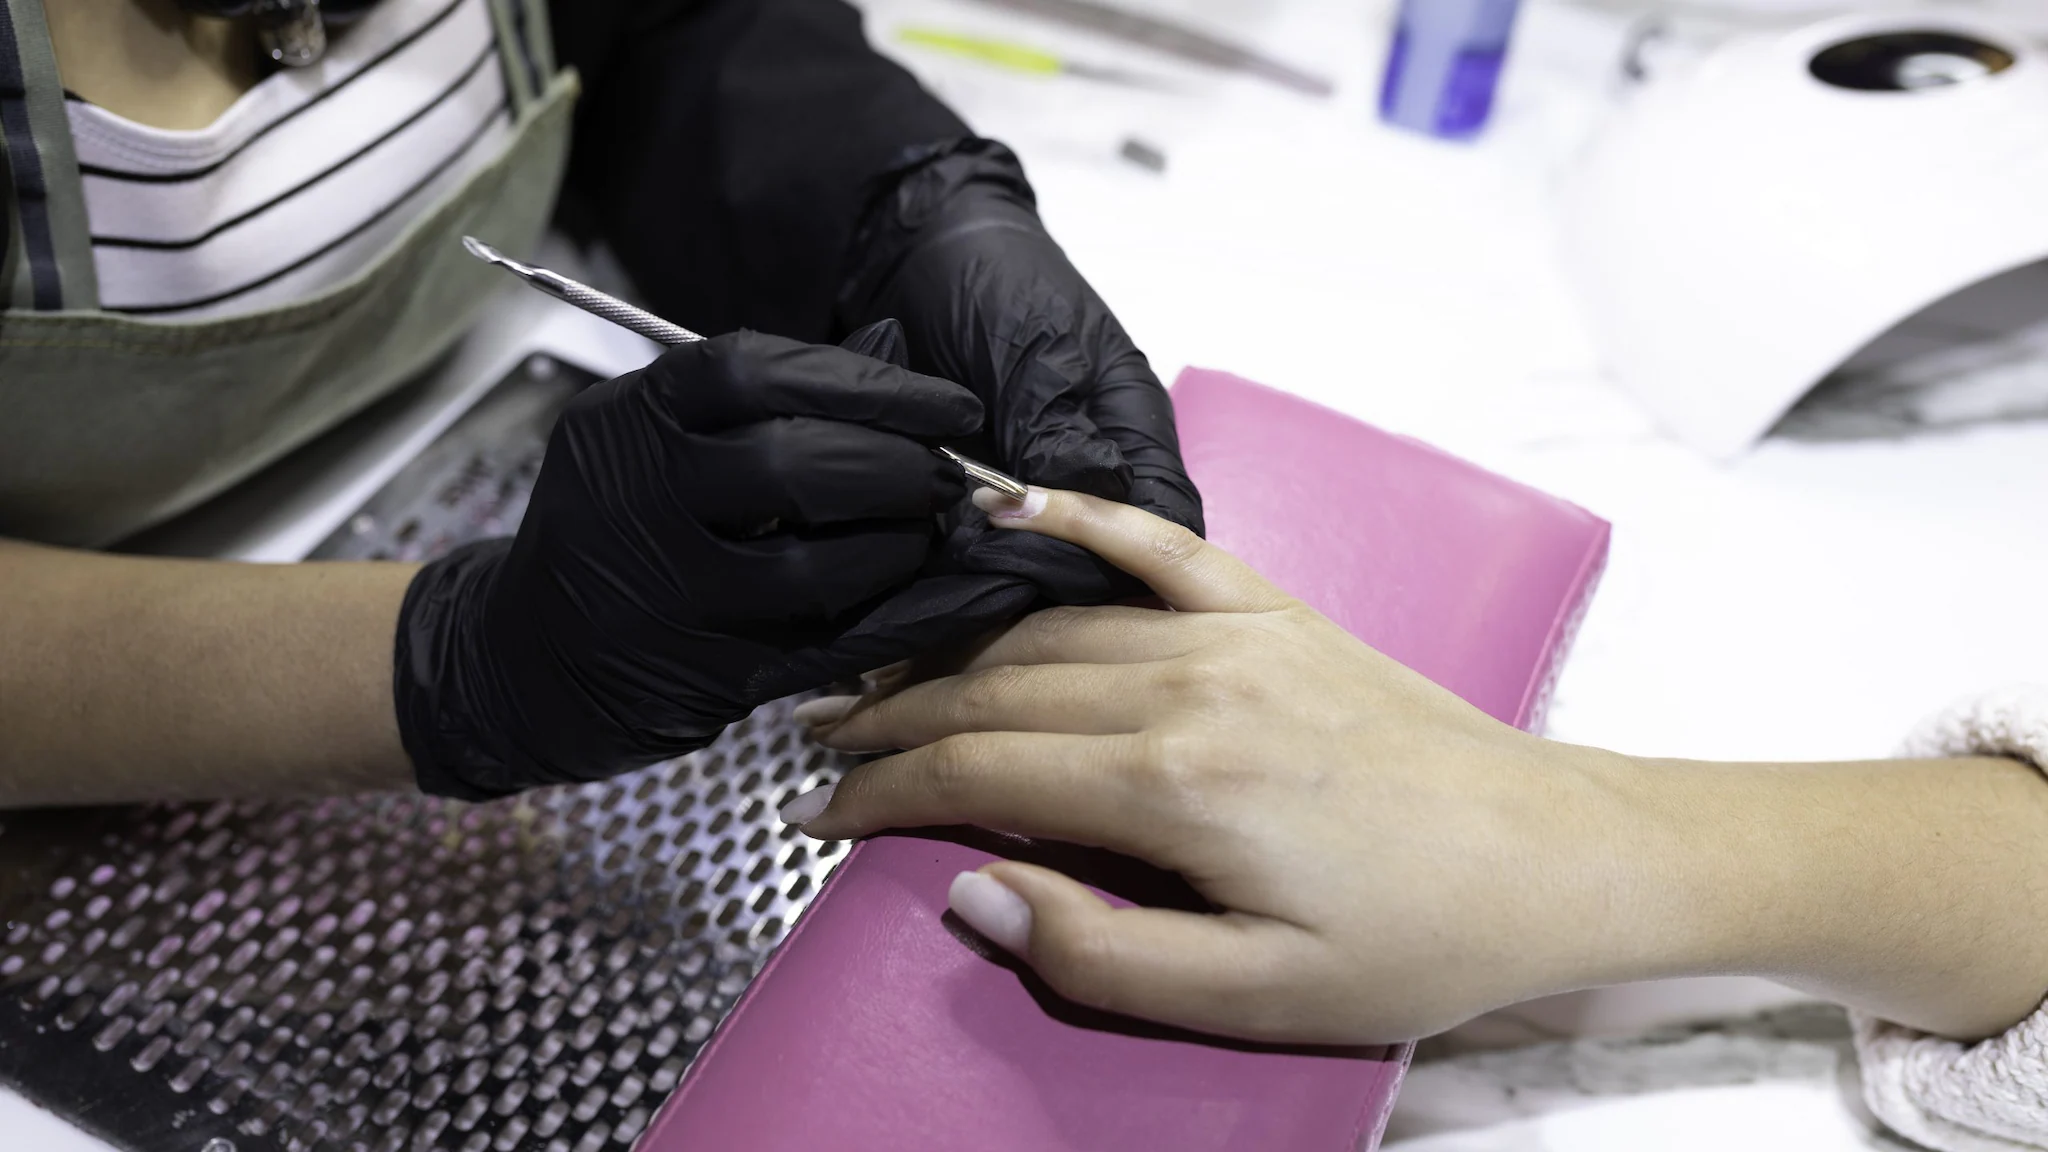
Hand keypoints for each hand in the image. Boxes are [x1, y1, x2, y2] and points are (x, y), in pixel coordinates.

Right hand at [393, 325, 997, 799]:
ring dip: (897, 548)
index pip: (754, 371)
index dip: (866, 382)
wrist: (524, 660)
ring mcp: (666, 598)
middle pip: (789, 466)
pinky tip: (956, 600)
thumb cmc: (619, 526)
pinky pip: (828, 646)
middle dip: (893, 466)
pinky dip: (905, 621)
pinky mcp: (703, 677)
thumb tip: (896, 350)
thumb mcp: (659, 436)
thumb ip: (767, 395)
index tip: (945, 404)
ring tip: (931, 533)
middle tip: (947, 474)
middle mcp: (637, 502)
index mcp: (630, 421)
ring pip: (811, 569)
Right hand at [785, 486, 1650, 1045]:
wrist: (1552, 855)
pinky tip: (1007, 503)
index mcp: (1175, 787)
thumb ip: (1099, 955)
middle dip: (890, 722)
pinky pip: (1153, 546)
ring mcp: (1233, 635)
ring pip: (1046, 625)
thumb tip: (972, 892)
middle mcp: (1189, 686)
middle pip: (993, 690)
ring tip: (879, 680)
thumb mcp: (1256, 996)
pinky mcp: (1273, 612)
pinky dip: (1073, 518)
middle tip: (820, 750)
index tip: (819, 820)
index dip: (881, 797)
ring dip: (949, 651)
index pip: (978, 772)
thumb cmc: (1417, 938)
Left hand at [840, 140, 1202, 609]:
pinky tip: (938, 557)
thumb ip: (1058, 427)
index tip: (1058, 568)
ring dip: (1010, 568)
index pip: (1164, 519)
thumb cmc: (991, 282)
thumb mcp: (1033, 349)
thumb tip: (1090, 501)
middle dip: (1060, 573)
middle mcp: (1099, 464)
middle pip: (1112, 555)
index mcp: (1133, 425)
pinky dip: (972, 555)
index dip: (1126, 558)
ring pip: (1052, 559)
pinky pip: (996, 546)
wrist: (912, 254)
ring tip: (961, 561)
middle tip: (992, 568)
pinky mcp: (993, 493)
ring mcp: (1045, 483)